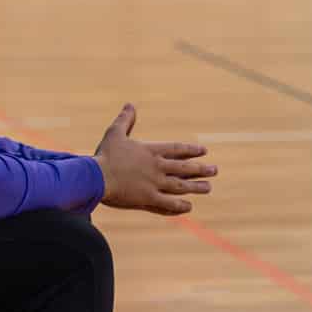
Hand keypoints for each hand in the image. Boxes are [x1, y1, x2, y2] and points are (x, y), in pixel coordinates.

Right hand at [94, 104, 215, 215]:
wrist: (97, 176)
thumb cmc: (105, 154)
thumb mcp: (115, 133)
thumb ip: (125, 119)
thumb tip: (130, 105)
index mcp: (150, 151)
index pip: (176, 149)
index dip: (190, 150)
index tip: (204, 151)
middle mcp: (156, 167)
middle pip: (183, 168)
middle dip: (200, 169)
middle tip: (214, 170)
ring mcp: (154, 184)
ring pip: (180, 186)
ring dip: (196, 187)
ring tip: (208, 187)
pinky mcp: (148, 199)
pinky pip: (168, 204)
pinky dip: (179, 205)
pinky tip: (189, 206)